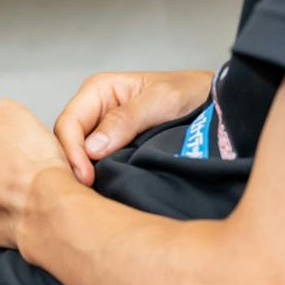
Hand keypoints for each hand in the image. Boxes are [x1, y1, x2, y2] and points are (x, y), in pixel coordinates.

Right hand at [52, 70, 214, 184]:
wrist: (217, 103)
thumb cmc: (191, 93)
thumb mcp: (160, 100)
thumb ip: (125, 120)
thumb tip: (92, 149)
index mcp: (98, 90)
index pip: (68, 123)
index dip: (72, 152)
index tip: (86, 177)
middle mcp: (95, 109)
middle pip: (68, 140)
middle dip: (73, 165)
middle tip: (87, 192)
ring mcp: (103, 129)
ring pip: (79, 154)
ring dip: (82, 172)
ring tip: (92, 194)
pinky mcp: (115, 146)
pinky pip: (96, 162)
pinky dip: (96, 175)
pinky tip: (102, 189)